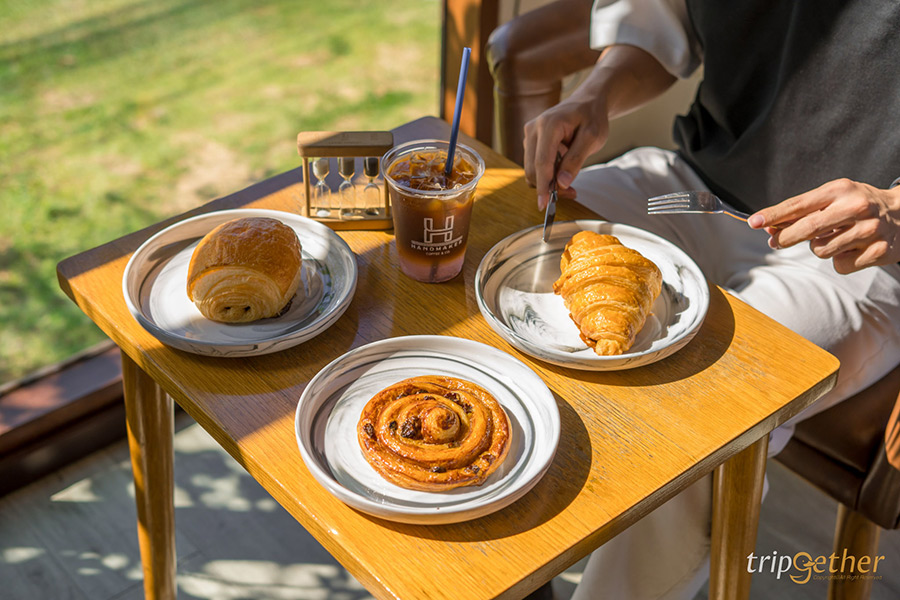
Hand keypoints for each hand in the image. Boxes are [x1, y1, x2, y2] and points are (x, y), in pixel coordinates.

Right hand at [523, 93, 609, 209]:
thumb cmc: (592, 117)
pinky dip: (546, 174)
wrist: (587, 102)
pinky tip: (562, 173)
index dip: (543, 186)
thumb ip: (576, 160)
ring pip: (531, 169)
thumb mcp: (593, 137)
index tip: (545, 205)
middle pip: (532, 168)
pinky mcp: (530, 141)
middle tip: (572, 193)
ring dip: (547, 182)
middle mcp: (533, 129)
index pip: (541, 162)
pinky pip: (534, 164)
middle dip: (548, 186)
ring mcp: (529, 135)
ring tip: (570, 183)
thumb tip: (562, 184)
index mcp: (548, 125)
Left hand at [748, 178, 899, 272]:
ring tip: (835, 238)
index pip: (799, 204)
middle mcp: (855, 208)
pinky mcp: (877, 252)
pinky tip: (852, 249)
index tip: (754, 222)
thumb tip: (769, 227)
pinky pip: (840, 265)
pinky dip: (840, 260)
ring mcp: (868, 230)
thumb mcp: (834, 197)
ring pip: (821, 250)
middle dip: (785, 238)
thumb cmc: (859, 205)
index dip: (774, 215)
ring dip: (819, 248)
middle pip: (807, 229)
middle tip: (774, 242)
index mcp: (840, 190)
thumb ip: (804, 211)